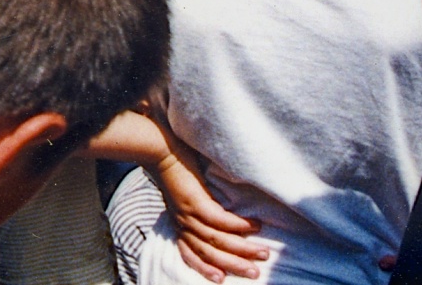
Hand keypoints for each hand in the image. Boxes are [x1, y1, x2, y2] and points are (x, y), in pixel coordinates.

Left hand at [154, 151, 267, 281]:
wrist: (158, 149)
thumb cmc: (175, 169)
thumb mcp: (183, 197)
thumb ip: (196, 210)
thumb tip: (218, 217)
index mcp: (180, 225)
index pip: (191, 254)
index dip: (205, 269)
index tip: (222, 279)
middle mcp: (183, 224)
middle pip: (209, 253)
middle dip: (234, 265)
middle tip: (255, 273)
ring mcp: (189, 214)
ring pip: (218, 240)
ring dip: (242, 249)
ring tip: (262, 253)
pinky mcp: (195, 201)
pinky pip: (220, 220)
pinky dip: (238, 226)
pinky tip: (255, 226)